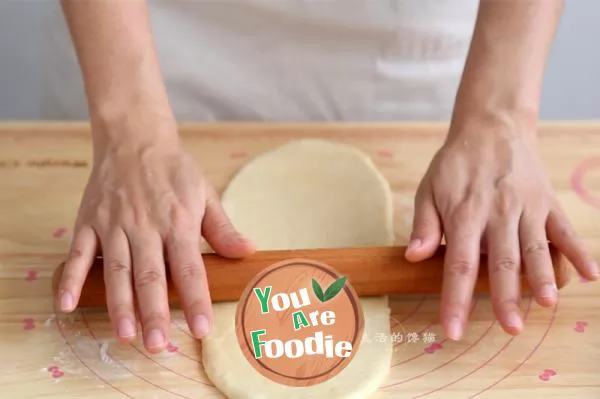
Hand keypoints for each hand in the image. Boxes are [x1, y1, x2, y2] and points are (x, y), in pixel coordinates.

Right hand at [55, 126, 254, 352]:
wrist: (135, 138)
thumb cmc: (174, 170)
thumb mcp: (205, 194)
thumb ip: (223, 229)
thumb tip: (248, 251)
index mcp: (178, 222)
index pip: (189, 268)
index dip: (195, 300)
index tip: (201, 329)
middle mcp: (145, 226)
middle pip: (150, 276)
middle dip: (154, 312)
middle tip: (157, 345)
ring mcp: (114, 224)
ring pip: (116, 270)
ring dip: (120, 304)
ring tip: (126, 334)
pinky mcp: (88, 221)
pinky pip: (78, 253)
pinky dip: (70, 278)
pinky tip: (67, 304)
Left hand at [405, 120, 598, 339]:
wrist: (491, 127)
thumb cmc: (455, 165)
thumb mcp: (429, 189)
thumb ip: (424, 225)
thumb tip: (413, 257)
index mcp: (464, 214)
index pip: (459, 264)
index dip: (456, 299)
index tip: (453, 330)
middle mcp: (497, 213)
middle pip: (502, 261)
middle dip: (506, 297)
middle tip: (511, 329)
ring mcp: (526, 207)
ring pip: (536, 247)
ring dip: (543, 276)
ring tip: (547, 303)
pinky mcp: (546, 201)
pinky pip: (564, 228)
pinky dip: (578, 251)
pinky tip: (589, 275)